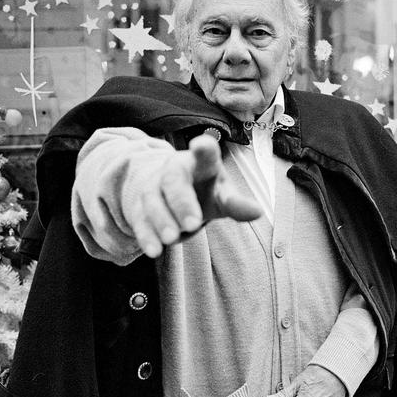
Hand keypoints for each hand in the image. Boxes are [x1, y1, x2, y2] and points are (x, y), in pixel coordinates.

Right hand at [130, 134, 261, 257]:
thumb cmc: (204, 192)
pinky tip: (154, 251)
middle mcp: (174, 169)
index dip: (204, 148)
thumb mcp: (222, 196)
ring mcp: (153, 185)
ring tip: (172, 239)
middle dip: (181, 201)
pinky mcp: (139, 206)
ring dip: (161, 220)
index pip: (205, 152)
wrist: (169, 193)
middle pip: (173, 179)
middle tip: (192, 225)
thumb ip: (236, 203)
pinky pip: (139, 220)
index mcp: (202, 162)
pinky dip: (146, 236)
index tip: (201, 145)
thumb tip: (258, 212)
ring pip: (152, 200)